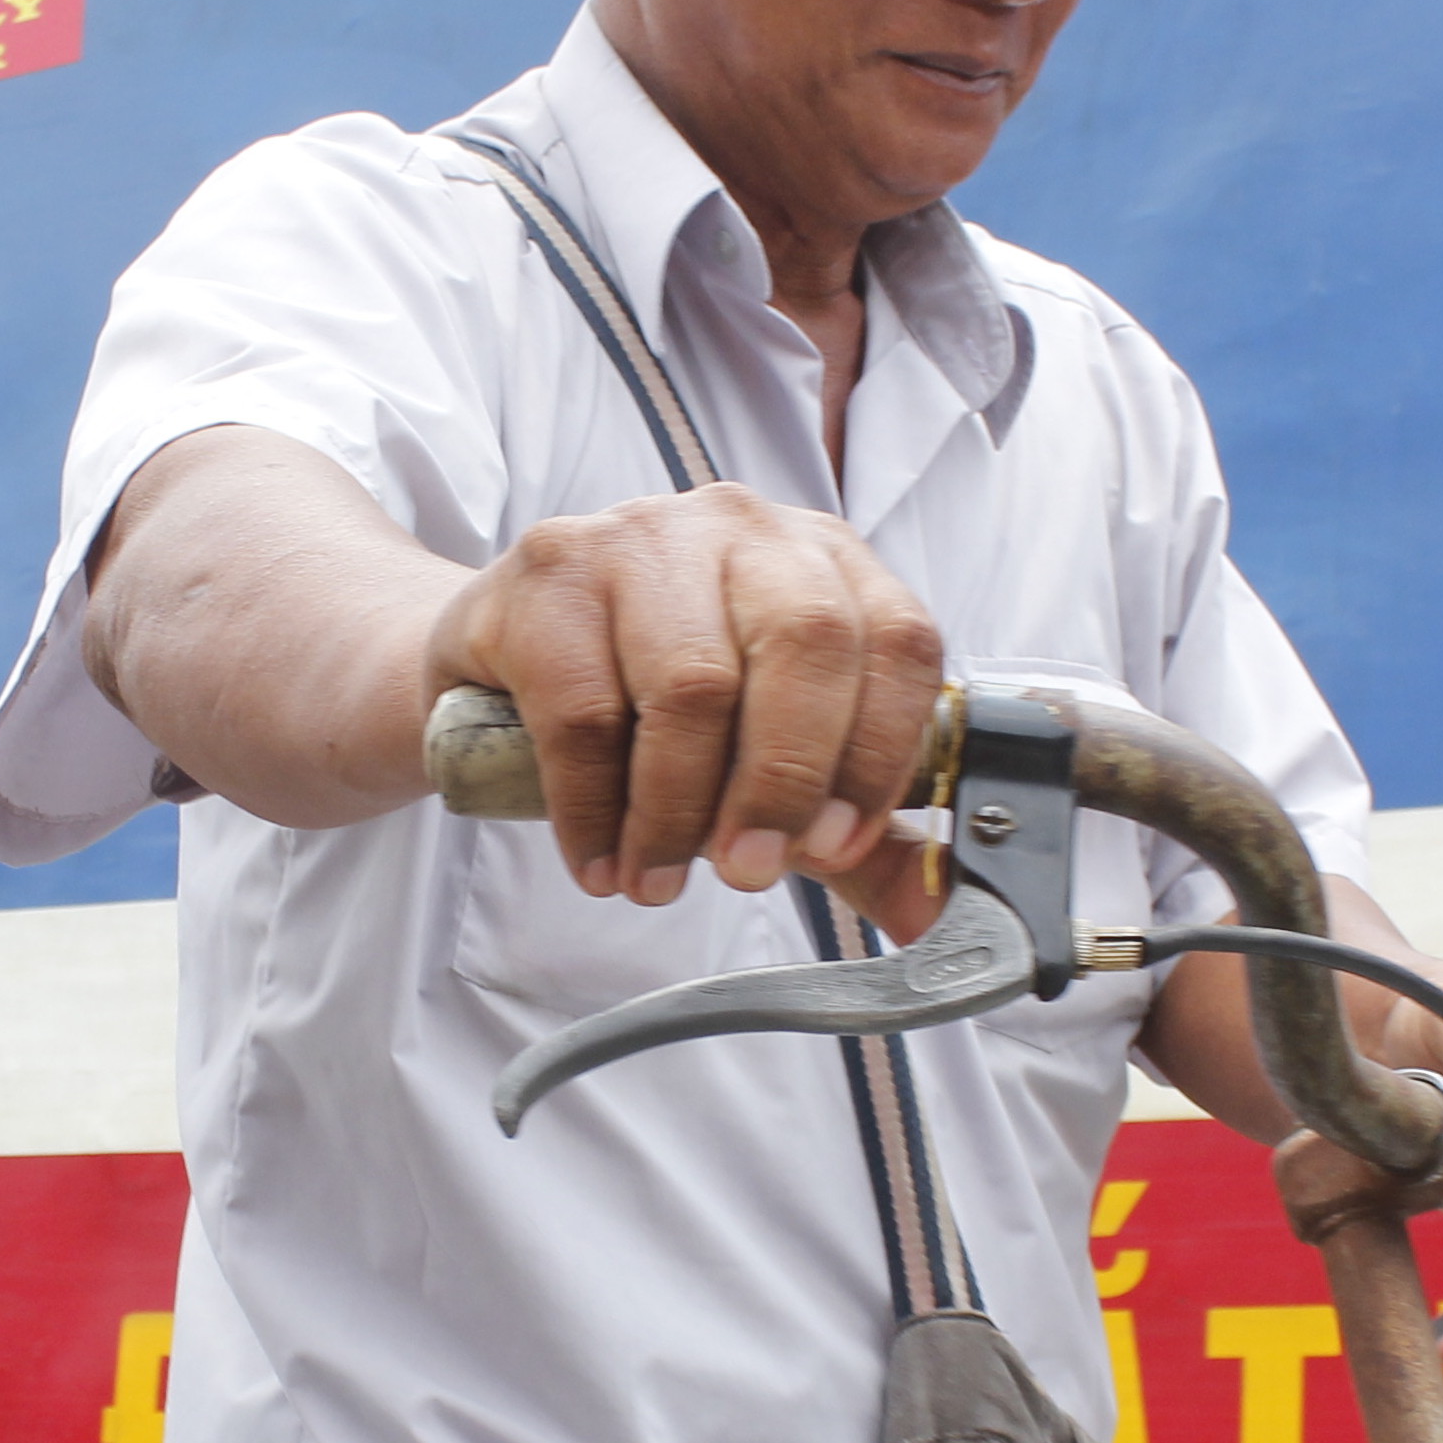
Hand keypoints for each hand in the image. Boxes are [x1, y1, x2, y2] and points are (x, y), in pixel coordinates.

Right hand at [423, 486, 946, 905]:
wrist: (501, 657)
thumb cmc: (658, 708)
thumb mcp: (772, 767)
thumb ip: (861, 839)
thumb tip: (941, 916)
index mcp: (827, 561)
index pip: (899, 641)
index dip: (879, 754)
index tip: (833, 848)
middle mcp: (747, 527)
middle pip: (807, 644)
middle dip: (783, 781)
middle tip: (747, 871)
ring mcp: (645, 535)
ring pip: (692, 684)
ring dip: (676, 812)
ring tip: (656, 880)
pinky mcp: (550, 569)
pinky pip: (585, 710)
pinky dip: (595, 809)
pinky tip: (598, 858)